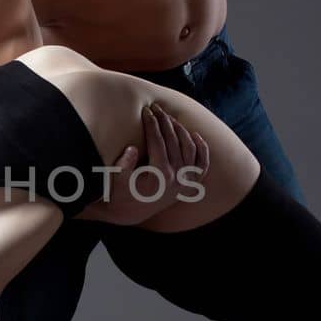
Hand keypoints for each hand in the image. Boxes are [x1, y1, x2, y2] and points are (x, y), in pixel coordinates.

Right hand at [88, 102, 209, 226]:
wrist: (131, 212)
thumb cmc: (122, 191)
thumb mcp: (118, 179)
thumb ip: (123, 165)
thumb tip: (132, 149)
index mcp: (159, 173)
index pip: (157, 140)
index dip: (151, 123)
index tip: (146, 110)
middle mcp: (177, 176)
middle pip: (173, 140)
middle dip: (164, 121)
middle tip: (156, 108)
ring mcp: (186, 180)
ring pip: (189, 147)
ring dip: (180, 129)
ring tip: (168, 118)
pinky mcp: (189, 184)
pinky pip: (202, 164)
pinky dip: (201, 149)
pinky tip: (194, 134)